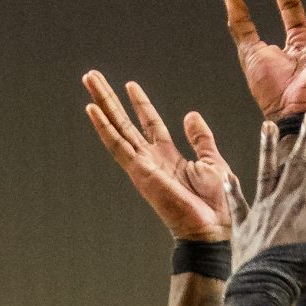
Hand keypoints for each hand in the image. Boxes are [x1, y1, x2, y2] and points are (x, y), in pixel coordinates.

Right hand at [83, 72, 234, 240]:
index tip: (130, 85)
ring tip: (88, 80)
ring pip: (116, 128)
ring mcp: (141, 165)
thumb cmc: (217, 203)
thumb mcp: (212, 161)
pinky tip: (91, 109)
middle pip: (125, 121)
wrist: (214, 228)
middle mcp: (150, 158)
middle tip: (93, 77)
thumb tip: (190, 115)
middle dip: (110, 99)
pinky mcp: (139, 172)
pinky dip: (104, 127)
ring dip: (102, 103)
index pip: (150, 123)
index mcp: (168, 156)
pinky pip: (117, 145)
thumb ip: (200, 138)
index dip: (140, 104)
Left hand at [224, 116, 305, 271]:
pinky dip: (232, 190)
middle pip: (297, 161)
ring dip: (268, 149)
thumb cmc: (304, 269)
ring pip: (266, 172)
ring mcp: (261, 210)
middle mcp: (283, 197)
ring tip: (267, 127)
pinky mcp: (244, 226)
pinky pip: (238, 203)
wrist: (264, 288)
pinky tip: (226, 177)